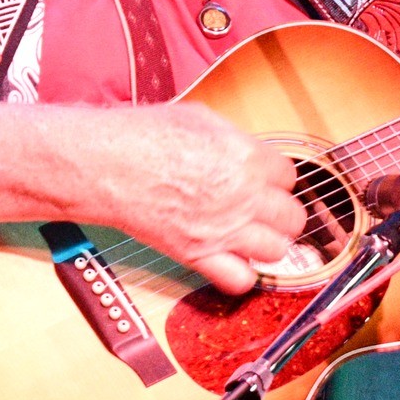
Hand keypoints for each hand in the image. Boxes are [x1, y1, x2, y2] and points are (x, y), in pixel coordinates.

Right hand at [95, 103, 306, 294]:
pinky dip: (240, 275)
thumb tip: (245, 151)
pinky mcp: (198, 254)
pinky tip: (232, 261)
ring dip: (267, 245)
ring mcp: (223, 229)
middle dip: (281, 214)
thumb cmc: (144, 135)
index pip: (290, 176)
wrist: (107, 165)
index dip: (276, 179)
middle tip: (266, 212)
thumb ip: (234, 140)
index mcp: (248, 158)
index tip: (266, 181)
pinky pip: (240, 280)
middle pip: (292, 217)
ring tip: (252, 237)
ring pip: (276, 251)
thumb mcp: (201, 119)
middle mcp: (243, 196)